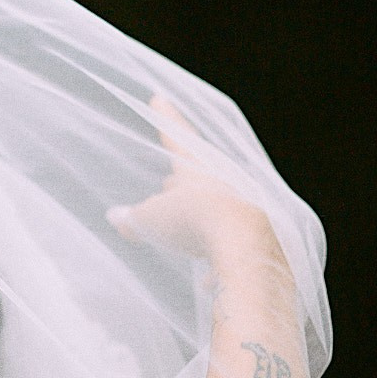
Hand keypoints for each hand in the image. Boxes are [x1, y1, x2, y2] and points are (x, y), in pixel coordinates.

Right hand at [106, 95, 276, 265]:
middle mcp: (224, 180)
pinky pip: (232, 241)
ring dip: (199, 222)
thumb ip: (134, 219)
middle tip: (167, 187)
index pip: (176, 136)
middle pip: (197, 176)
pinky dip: (218, 255)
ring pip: (216, 208)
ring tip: (186, 239)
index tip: (159, 98)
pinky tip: (209, 278)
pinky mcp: (260, 234)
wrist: (248, 248)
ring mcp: (245, 205)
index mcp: (196, 168)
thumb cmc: (196, 222)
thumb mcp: (152, 221)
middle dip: (180, 184)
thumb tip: (116, 218)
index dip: (166, 118)